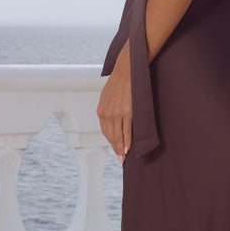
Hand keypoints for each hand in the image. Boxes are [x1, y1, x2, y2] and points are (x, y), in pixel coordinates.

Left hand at [97, 46, 131, 162]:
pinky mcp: (127, 112)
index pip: (105, 131)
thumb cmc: (118, 82)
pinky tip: (128, 147)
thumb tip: (110, 119)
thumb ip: (107, 108)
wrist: (126, 71)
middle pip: (110, 136)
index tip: (115, 149)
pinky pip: (127, 130)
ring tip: (124, 156)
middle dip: (115, 148)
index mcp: (101, 110)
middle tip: (120, 159)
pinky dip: (127, 141)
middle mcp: (107, 114)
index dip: (110, 142)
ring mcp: (117, 114)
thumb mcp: (107, 96)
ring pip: (118, 136)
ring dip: (121, 148)